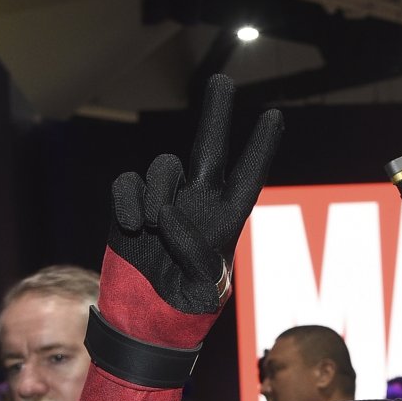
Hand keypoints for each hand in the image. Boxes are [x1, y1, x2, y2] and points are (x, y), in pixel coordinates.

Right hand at [108, 75, 283, 312]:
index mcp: (225, 221)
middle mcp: (197, 203)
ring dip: (157, 192)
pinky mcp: (130, 207)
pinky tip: (129, 225)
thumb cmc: (183, 311)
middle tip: (221, 79)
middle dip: (216, 114)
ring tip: (150, 226)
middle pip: (209, 149)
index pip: (247, 178)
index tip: (275, 116)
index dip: (260, 148)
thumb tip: (166, 211)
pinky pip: (128, 184)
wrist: (142, 321)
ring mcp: (163, 202)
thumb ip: (193, 252)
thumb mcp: (203, 292)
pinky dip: (127, 201)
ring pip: (164, 168)